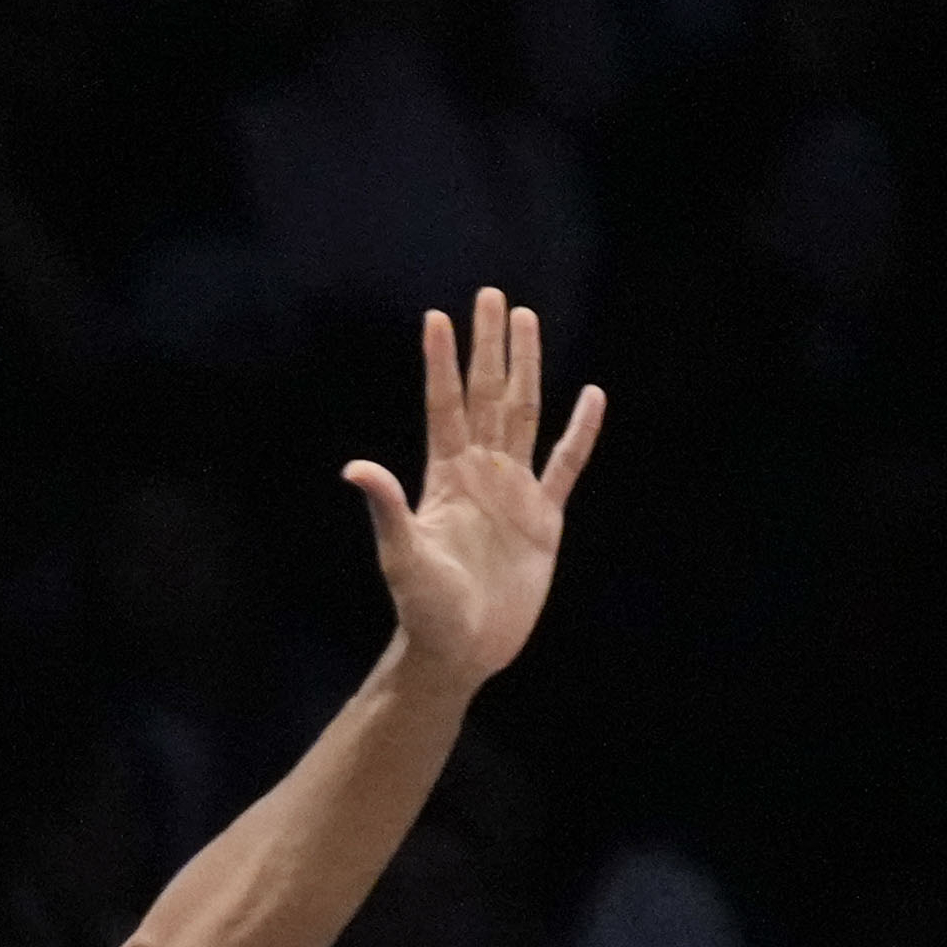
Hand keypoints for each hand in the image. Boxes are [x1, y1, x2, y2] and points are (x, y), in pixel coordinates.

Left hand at [346, 289, 602, 686]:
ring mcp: (514, 490)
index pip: (445, 406)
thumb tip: (355, 468)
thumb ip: (387, 509)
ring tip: (527, 322)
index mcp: (445, 477)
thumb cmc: (424, 609)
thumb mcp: (403, 557)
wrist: (461, 650)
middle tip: (490, 296)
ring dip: (527, 369)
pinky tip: (591, 395)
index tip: (436, 317)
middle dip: (488, 347)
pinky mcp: (544, 517)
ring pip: (524, 414)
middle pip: (488, 395)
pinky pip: (567, 464)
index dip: (441, 363)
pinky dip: (580, 431)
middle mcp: (480, 473)